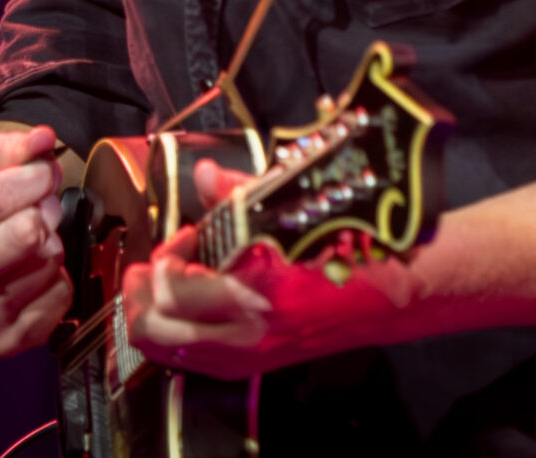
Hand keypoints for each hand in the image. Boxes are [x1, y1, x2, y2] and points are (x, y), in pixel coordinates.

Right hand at [0, 124, 70, 355]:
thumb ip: (6, 146)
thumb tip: (41, 140)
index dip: (25, 181)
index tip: (43, 169)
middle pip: (19, 240)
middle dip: (44, 211)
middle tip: (44, 203)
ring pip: (43, 270)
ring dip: (53, 245)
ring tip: (38, 235)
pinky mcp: (3, 342)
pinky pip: (56, 304)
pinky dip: (60, 281)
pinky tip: (41, 269)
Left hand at [120, 160, 416, 379]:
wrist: (397, 288)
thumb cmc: (349, 241)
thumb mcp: (293, 205)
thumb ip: (240, 192)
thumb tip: (205, 173)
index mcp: (256, 285)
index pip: (172, 286)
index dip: (164, 256)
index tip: (183, 235)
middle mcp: (249, 328)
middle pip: (157, 332)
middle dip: (138, 298)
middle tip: (141, 270)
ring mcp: (254, 353)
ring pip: (172, 354)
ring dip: (153, 320)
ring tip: (154, 289)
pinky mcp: (262, 363)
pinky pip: (199, 363)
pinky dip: (178, 340)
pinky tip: (184, 313)